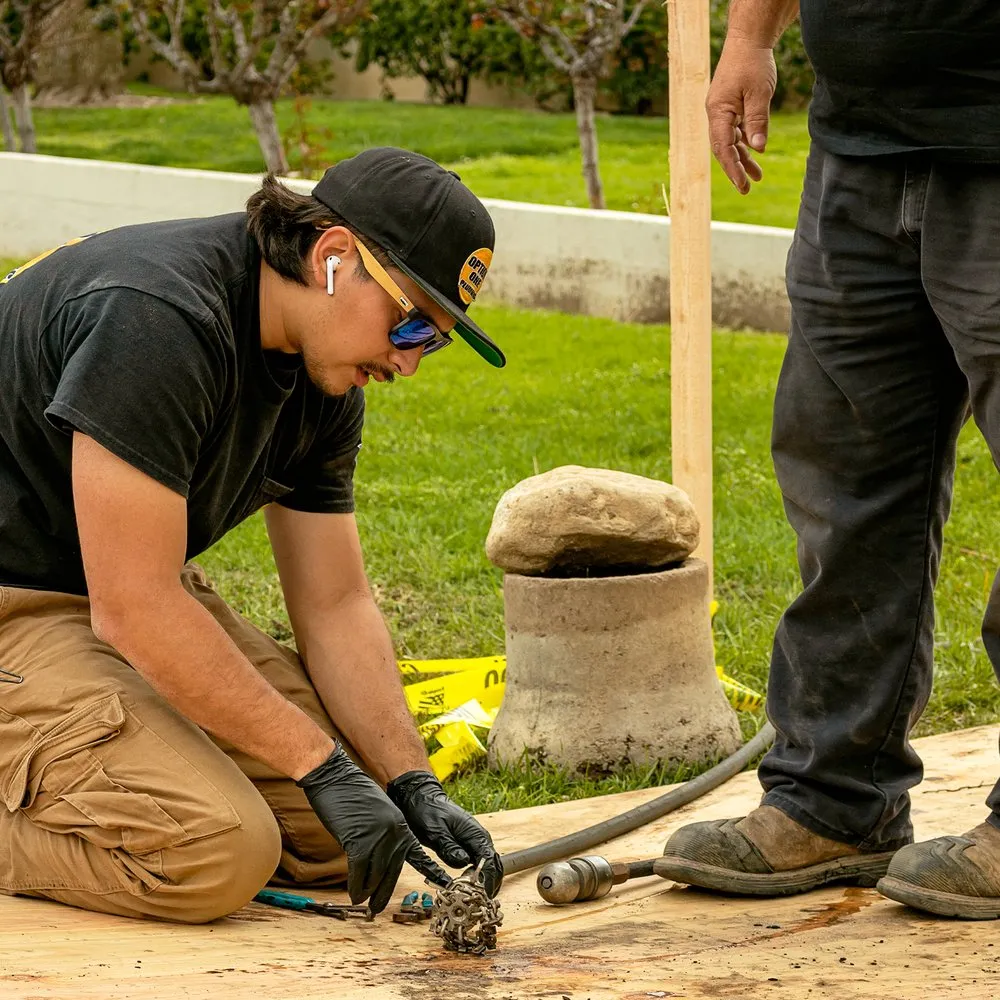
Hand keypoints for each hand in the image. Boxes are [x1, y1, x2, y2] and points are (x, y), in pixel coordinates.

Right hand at [297, 746, 448, 912]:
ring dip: (367, 892)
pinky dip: (356, 886)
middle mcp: (395, 832)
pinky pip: (359, 874)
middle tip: (377, 909)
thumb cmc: (350, 793)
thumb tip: (379, 859)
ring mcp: (378, 838)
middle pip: (392, 872)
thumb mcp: (377, 813)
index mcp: (401, 824)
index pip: (415, 855)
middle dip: (384, 892)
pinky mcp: (359, 842)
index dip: (429, 870)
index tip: (444, 882)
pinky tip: (353, 895)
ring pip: (375, 876)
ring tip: (362, 902)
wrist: (334, 776)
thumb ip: (383, 834)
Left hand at [387, 770, 503, 897]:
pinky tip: (466, 889)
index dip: (486, 882)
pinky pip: (477, 866)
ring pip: (488, 868)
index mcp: (476, 834)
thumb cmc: (427, 811)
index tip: (477, 896)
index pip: (490, 863)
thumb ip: (449, 847)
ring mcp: (475, 843)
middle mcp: (480, 839)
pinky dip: (476, 879)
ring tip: (472, 900)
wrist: (421, 797)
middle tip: (477, 903)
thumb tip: (464, 862)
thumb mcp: (434, 830)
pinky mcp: (467, 847)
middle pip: (494, 868)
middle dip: (489, 886)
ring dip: (484, 884)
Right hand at [706, 38, 776, 193]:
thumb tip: (758, 149)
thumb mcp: (759, 93)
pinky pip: (735, 132)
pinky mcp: (731, 108)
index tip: (742, 184)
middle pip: (723, 149)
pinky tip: (755, 154)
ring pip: (730, 142)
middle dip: (735, 169)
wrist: (748, 40)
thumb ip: (757, 122)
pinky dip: (745, 144)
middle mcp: (716, 115)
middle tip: (747, 189)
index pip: (722, 147)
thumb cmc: (752, 63)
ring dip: (742, 159)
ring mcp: (723, 112)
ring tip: (757, 177)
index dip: (731, 168)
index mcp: (718, 112)